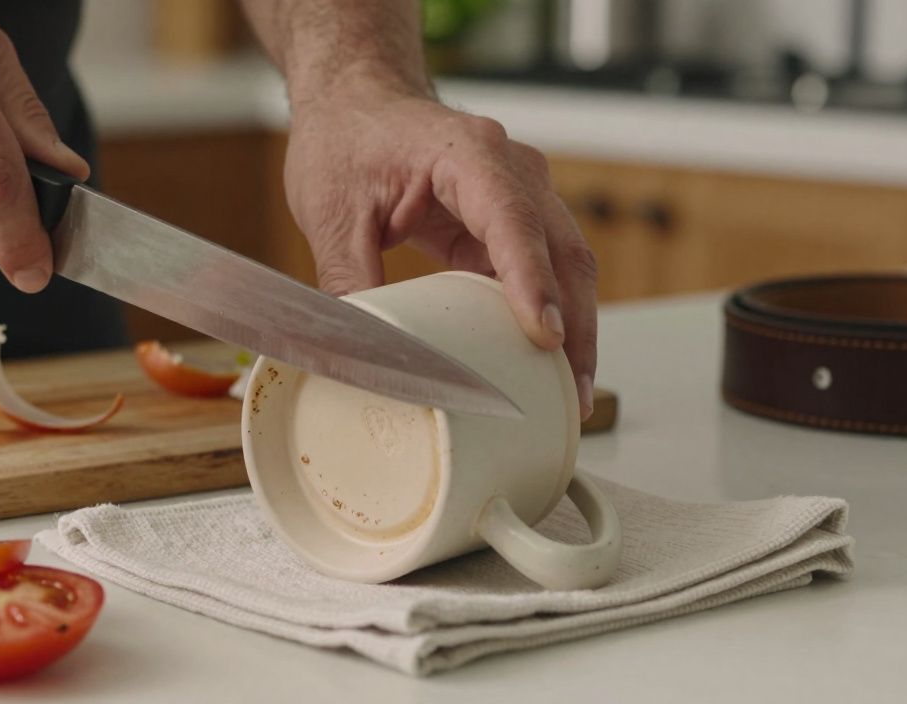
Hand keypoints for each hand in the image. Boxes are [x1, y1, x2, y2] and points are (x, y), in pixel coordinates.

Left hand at [284, 88, 598, 417]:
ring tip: (570, 397)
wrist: (353, 103)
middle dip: (574, 324)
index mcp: (466, 153)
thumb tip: (361, 352)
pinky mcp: (508, 222)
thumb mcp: (332, 212)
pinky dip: (545, 316)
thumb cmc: (346, 140)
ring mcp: (519, 193)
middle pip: (561, 249)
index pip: (512, 220)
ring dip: (572, 328)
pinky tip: (541, 365)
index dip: (531, 280)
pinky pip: (540, 271)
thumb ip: (348, 280)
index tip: (544, 335)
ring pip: (565, 263)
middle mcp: (510, 168)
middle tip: (572, 394)